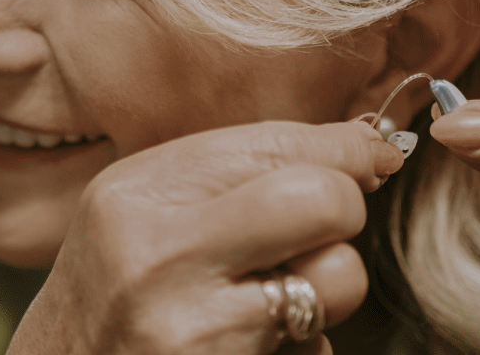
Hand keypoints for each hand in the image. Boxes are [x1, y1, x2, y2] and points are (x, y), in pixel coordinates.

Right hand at [9, 121, 407, 354]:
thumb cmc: (112, 292)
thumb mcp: (142, 209)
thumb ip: (236, 169)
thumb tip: (367, 146)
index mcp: (139, 195)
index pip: (283, 144)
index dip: (345, 154)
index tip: (363, 164)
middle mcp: (161, 259)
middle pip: (326, 201)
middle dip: (342, 213)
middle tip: (310, 234)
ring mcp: (195, 333)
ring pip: (339, 281)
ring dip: (325, 290)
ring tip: (267, 298)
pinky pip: (318, 349)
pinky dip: (300, 347)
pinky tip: (243, 346)